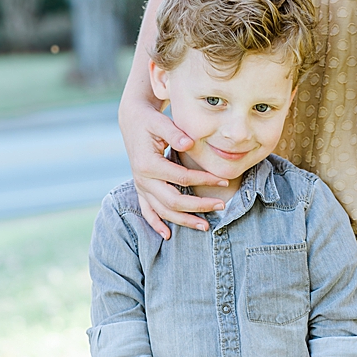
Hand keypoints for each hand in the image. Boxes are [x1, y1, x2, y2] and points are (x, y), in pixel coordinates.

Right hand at [116, 89, 229, 239]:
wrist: (132, 121)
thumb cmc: (149, 120)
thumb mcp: (160, 121)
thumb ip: (174, 132)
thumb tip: (189, 143)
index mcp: (147, 163)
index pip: (181, 178)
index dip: (204, 180)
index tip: (223, 179)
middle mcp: (141, 178)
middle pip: (173, 201)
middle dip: (199, 206)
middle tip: (221, 206)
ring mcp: (140, 186)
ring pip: (162, 211)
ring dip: (184, 220)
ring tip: (206, 226)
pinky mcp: (141, 188)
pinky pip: (147, 211)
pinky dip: (156, 224)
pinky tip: (168, 236)